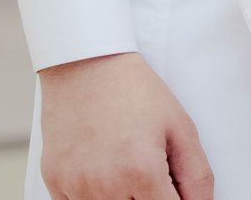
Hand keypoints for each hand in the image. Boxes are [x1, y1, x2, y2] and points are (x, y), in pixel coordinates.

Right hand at [36, 52, 213, 198]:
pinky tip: (102, 169)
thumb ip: (196, 176)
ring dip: (122, 198)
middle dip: (149, 197)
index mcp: (142, 171)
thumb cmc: (134, 91)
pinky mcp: (55, 183)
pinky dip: (94, 196)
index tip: (172, 191)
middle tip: (149, 172)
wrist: (86, 63)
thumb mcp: (180, 128)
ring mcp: (76, 187)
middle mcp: (106, 186)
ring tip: (125, 166)